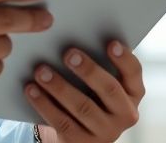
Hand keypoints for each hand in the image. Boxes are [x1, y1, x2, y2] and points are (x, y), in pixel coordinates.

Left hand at [25, 42, 144, 142]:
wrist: (77, 134)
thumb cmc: (88, 95)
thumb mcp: (98, 83)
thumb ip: (96, 63)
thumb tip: (75, 33)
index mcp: (132, 94)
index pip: (133, 73)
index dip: (124, 58)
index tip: (110, 42)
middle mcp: (124, 115)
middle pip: (109, 90)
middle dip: (89, 70)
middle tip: (68, 54)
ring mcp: (105, 132)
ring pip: (83, 107)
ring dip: (60, 87)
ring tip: (41, 71)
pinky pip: (62, 123)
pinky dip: (44, 104)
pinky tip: (32, 90)